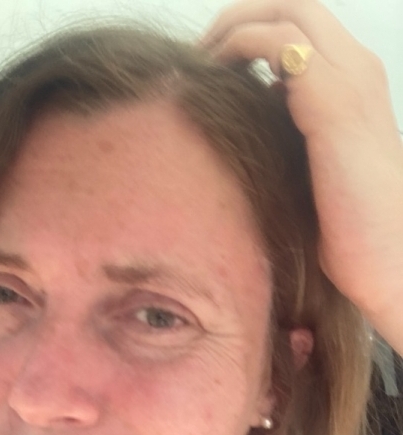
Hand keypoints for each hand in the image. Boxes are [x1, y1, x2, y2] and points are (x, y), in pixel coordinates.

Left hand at [203, 0, 402, 353]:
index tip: (215, 58)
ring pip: (287, 11)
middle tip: (200, 49)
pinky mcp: (334, 101)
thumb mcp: (313, 167)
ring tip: (200, 58)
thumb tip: (246, 119)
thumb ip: (291, 131)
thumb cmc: (346, 229)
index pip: (305, 25)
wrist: (384, 260)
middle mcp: (358, 70)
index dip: (257, 27)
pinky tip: (214, 74)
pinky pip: (278, 43)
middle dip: (241, 14)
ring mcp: (350, 80)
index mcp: (356, 83)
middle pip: (294, 4)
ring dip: (234, 25)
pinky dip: (239, 46)